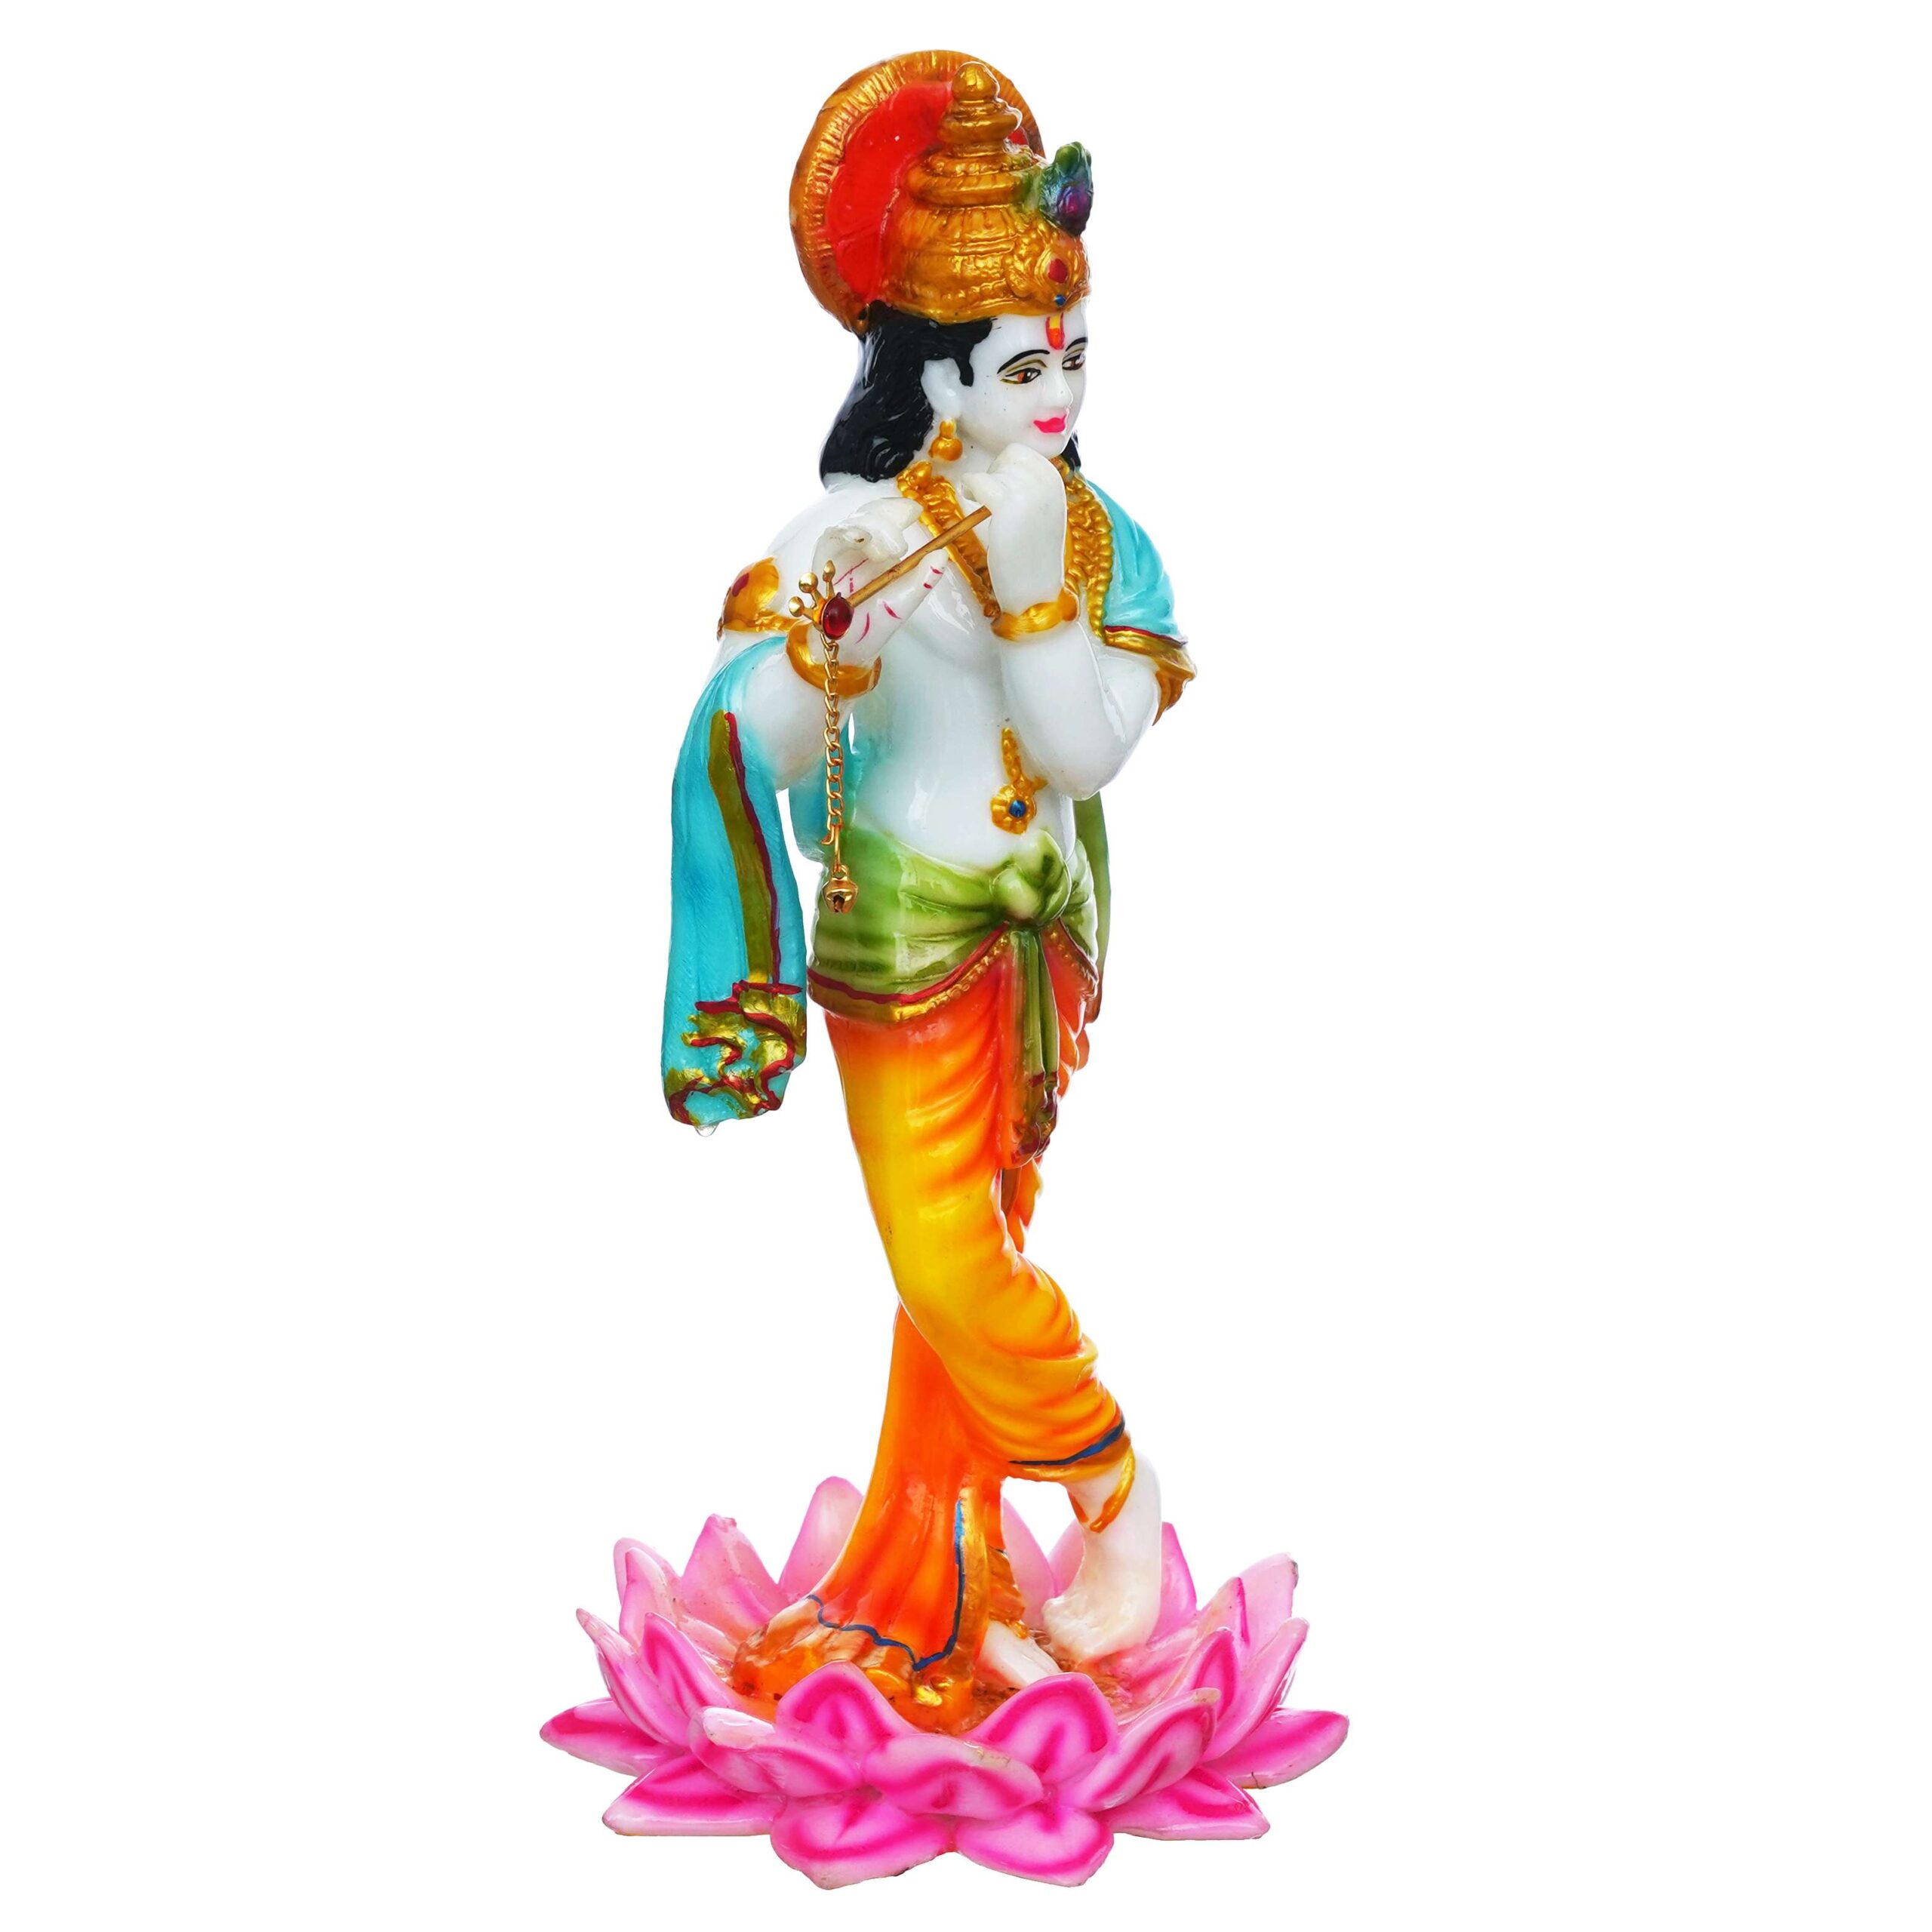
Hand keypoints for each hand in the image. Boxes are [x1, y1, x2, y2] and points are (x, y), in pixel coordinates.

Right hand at [806, 496, 935, 666]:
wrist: (847, 646)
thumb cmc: (874, 622)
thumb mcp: (905, 601)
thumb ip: (923, 579)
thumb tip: (943, 555)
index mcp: (884, 549)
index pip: (890, 515)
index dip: (900, 509)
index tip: (914, 512)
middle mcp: (863, 544)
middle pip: (872, 513)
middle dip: (887, 520)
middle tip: (899, 546)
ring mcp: (842, 548)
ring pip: (854, 522)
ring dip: (872, 529)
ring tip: (886, 552)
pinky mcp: (824, 558)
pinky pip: (832, 537)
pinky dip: (847, 534)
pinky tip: (860, 540)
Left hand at [957, 444, 1068, 615]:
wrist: (1036, 592)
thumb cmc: (1034, 558)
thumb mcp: (1043, 515)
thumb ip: (1033, 491)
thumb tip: (1006, 470)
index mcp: (1056, 483)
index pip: (1024, 453)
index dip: (1006, 466)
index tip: (999, 485)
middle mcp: (1046, 483)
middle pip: (1009, 454)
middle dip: (995, 471)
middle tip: (988, 496)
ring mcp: (1028, 492)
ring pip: (994, 468)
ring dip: (982, 482)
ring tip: (978, 502)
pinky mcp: (1007, 506)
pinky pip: (979, 481)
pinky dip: (970, 487)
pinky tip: (971, 501)